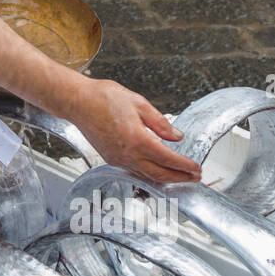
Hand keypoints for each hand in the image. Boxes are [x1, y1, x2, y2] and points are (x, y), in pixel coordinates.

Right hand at [63, 78, 201, 182]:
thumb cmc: (103, 98)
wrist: (78, 102)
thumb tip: (177, 136)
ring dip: (165, 178)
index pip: (167, 158)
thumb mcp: (139, 103)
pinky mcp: (111, 159)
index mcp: (137, 139)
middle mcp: (127, 154)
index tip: (196, 168)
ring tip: (180, 176)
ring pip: (147, 175)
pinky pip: (135, 171)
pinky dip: (150, 173)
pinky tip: (157, 169)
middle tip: (194, 177)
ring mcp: (118, 159)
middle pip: (159, 174)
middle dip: (179, 178)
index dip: (184, 166)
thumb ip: (160, 122)